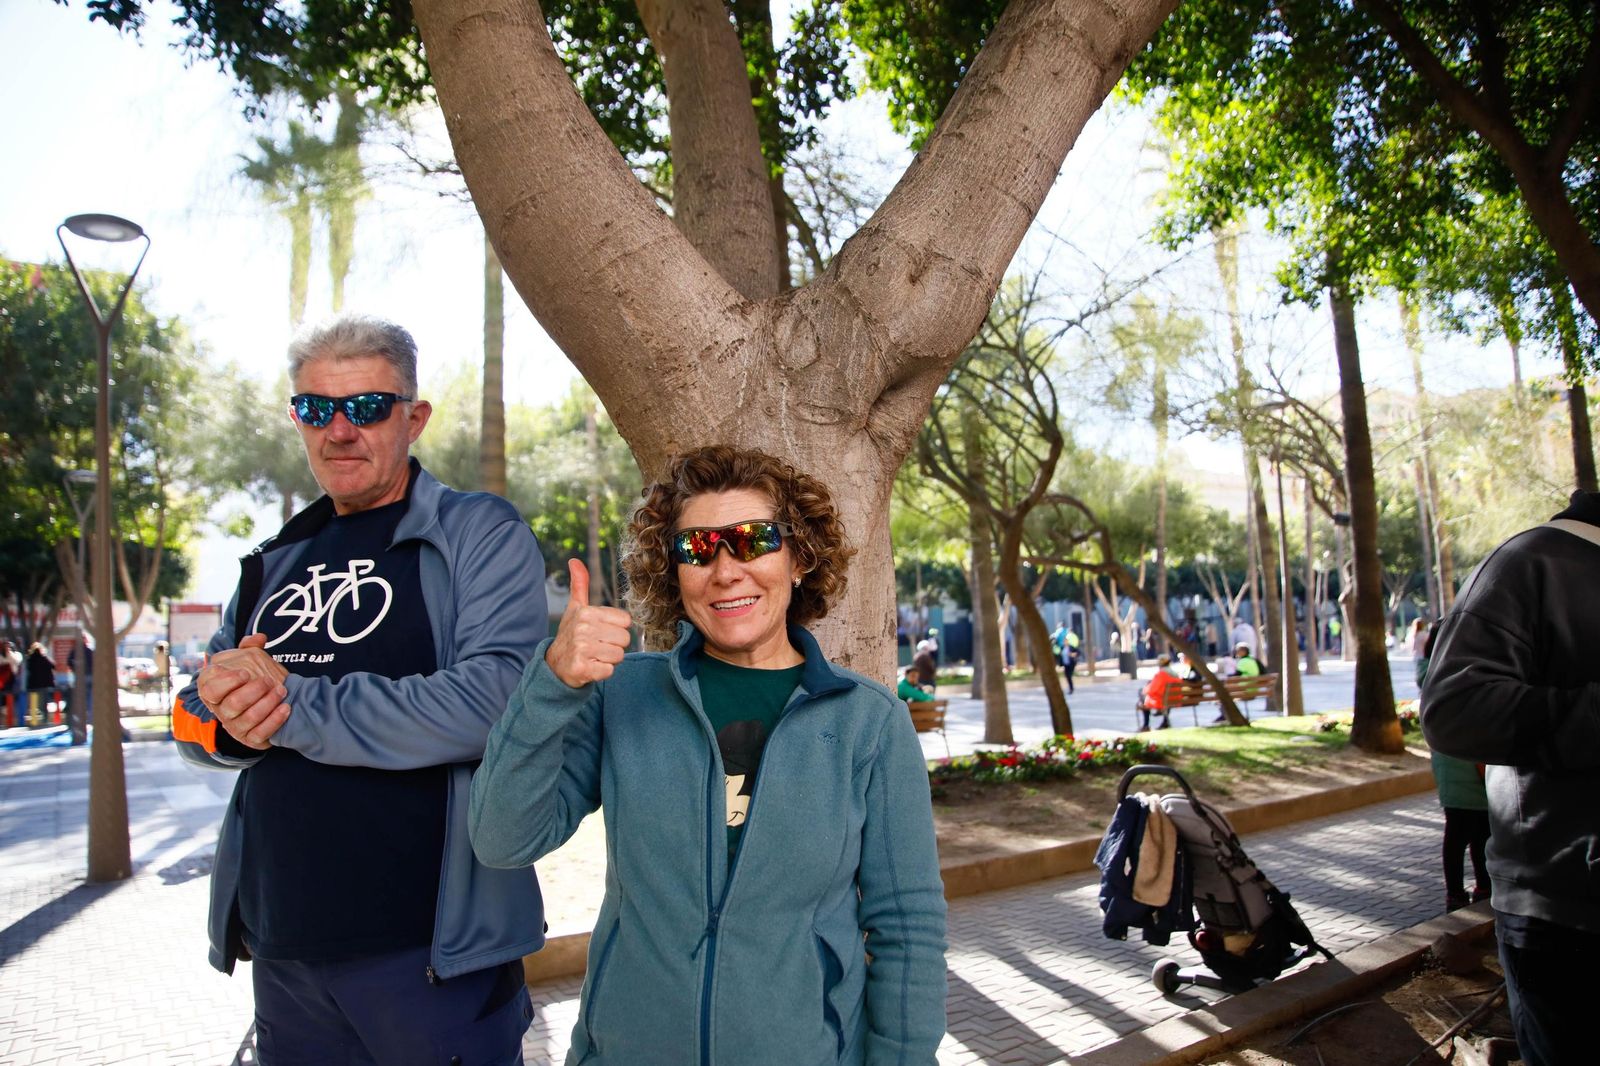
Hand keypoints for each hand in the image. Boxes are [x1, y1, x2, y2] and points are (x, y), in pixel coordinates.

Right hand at [196, 633, 290, 749]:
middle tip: (268, 680)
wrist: (273, 698)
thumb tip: (259, 639)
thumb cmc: (255, 677)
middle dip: (253, 691)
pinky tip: (286, 708)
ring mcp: (234, 727)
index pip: (209, 689)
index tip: (246, 673)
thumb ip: (249, 646)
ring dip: (268, 702)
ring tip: (282, 691)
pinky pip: (260, 733)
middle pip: (232, 704)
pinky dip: (275, 720)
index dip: (227, 681)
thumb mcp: (250, 659)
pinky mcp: (250, 739)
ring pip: (248, 718)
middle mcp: (221, 711)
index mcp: (213, 690)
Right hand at [546, 559, 632, 687]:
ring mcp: (581, 649)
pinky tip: (590, 667)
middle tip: (598, 646)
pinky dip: (602, 672)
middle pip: (625, 639)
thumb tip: (574, 560)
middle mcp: (583, 629)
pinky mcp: (582, 669)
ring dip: (609, 660)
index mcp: (587, 612)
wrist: (554, 665)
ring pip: (618, 656)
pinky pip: (609, 671)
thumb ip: (580, 585)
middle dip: (615, 646)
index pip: (626, 621)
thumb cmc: (570, 635)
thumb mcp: (575, 608)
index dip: (617, 629)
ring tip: (594, 656)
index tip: (601, 632)